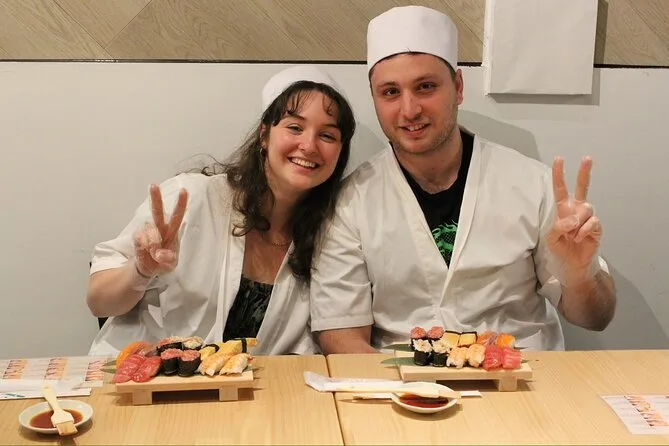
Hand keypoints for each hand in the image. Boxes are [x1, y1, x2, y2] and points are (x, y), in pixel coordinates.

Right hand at [132, 185, 187, 277]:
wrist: (148, 268)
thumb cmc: (163, 263)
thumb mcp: (170, 265)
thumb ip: (167, 259)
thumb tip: (159, 253)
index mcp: (172, 231)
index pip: (177, 216)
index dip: (181, 203)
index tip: (183, 190)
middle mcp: (159, 228)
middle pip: (157, 211)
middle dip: (156, 198)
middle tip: (153, 185)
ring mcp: (147, 231)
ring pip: (148, 229)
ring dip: (152, 242)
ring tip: (154, 253)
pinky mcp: (137, 236)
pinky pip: (139, 238)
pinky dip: (143, 247)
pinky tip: (146, 251)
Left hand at [546, 157, 601, 278]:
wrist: (572, 264)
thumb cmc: (560, 248)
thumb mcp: (551, 238)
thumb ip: (558, 226)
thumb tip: (573, 220)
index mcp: (563, 209)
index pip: (560, 189)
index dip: (559, 174)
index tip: (559, 159)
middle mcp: (576, 209)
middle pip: (582, 188)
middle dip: (584, 172)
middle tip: (587, 158)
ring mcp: (588, 217)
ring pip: (585, 209)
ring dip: (576, 223)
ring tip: (571, 235)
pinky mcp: (596, 226)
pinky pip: (592, 222)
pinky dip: (583, 231)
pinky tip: (579, 239)